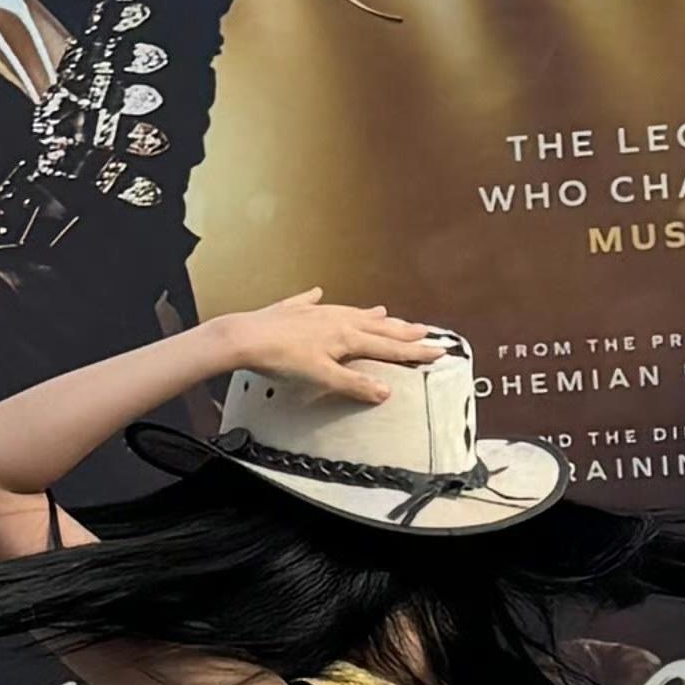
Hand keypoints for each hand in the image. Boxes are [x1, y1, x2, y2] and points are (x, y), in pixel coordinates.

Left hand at [206, 290, 443, 404]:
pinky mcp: (291, 311)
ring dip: (370, 315)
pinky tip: (317, 293)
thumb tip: (386, 391)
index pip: (389, 347)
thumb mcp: (323, 378)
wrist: (245, 338)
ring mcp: (314, 313)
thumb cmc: (284, 359)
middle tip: (425, 330)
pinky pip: (309, 303)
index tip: (438, 351)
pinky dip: (317, 300)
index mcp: (347, 337)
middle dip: (402, 331)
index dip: (414, 351)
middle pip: (376, 327)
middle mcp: (336, 320)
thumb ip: (355, 385)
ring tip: (385, 313)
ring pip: (350, 312)